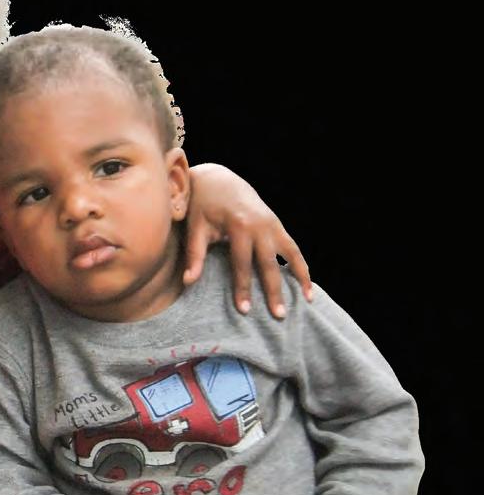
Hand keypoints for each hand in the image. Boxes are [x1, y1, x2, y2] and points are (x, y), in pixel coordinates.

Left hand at [184, 164, 311, 318]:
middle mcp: (260, 225)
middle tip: (278, 316)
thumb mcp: (195, 227)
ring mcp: (272, 223)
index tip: (245, 310)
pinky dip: (302, 265)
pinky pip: (293, 247)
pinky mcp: (277, 224)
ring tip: (306, 301)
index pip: (242, 264)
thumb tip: (188, 282)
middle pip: (269, 263)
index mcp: (239, 225)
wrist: (218, 178)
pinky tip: (306, 285)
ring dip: (299, 278)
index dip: (243, 288)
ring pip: (290, 254)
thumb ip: (195, 255)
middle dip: (273, 291)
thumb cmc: (202, 204)